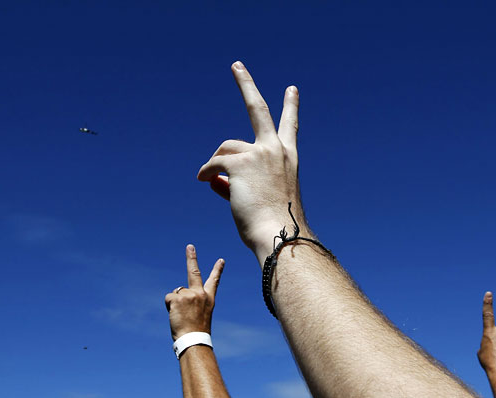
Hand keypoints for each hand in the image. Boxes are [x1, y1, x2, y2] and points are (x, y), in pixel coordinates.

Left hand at [164, 246, 223, 339]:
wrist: (194, 339)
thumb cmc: (196, 330)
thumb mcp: (200, 314)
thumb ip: (192, 301)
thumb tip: (177, 294)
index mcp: (209, 299)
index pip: (214, 281)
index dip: (218, 270)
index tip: (221, 260)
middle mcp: (200, 294)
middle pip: (194, 272)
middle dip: (192, 257)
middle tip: (190, 246)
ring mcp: (190, 294)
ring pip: (176, 293)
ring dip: (175, 304)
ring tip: (182, 316)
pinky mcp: (179, 297)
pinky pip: (169, 298)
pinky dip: (169, 306)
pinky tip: (176, 315)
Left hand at [196, 62, 306, 261]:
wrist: (279, 234)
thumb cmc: (274, 224)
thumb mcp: (262, 198)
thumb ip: (241, 183)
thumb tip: (217, 180)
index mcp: (289, 159)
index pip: (290, 127)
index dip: (290, 107)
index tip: (291, 89)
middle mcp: (276, 150)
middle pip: (258, 109)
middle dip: (246, 84)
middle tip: (236, 65)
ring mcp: (259, 153)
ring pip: (226, 148)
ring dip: (217, 162)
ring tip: (211, 179)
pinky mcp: (240, 163)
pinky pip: (214, 164)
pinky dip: (207, 172)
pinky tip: (204, 181)